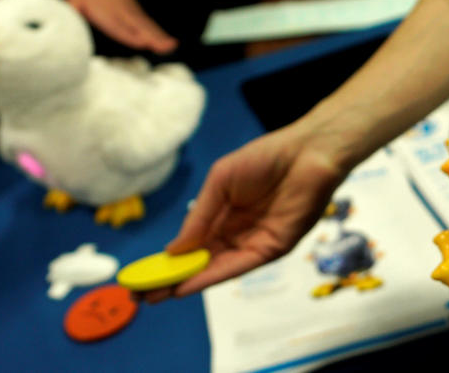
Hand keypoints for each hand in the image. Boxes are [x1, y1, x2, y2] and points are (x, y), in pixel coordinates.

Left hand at [66, 0, 177, 53]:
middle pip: (138, 26)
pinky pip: (150, 26)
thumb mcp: (73, 1)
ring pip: (147, 26)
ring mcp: (132, 13)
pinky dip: (160, 34)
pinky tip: (168, 43)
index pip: (119, 25)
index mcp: (106, 11)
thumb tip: (61, 32)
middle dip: (151, 36)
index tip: (142, 43)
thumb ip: (70, 16)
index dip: (129, 34)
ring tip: (171, 47)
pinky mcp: (138, 14)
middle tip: (164, 47)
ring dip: (160, 37)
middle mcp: (122, 12)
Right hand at [141, 119, 349, 302]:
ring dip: (188, 283)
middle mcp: (237, 232)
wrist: (306, 152)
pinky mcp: (273, 248)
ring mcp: (254, 242)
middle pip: (201, 261)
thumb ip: (199, 215)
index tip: (143, 274)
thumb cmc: (265, 158)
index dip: (169, 260)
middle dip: (172, 279)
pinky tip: (189, 285)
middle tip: (142, 295)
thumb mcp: (220, 181)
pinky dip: (213, 276)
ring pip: (216, 268)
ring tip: (157, 295)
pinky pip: (239, 265)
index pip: (192, 243)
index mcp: (224, 214)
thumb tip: (174, 250)